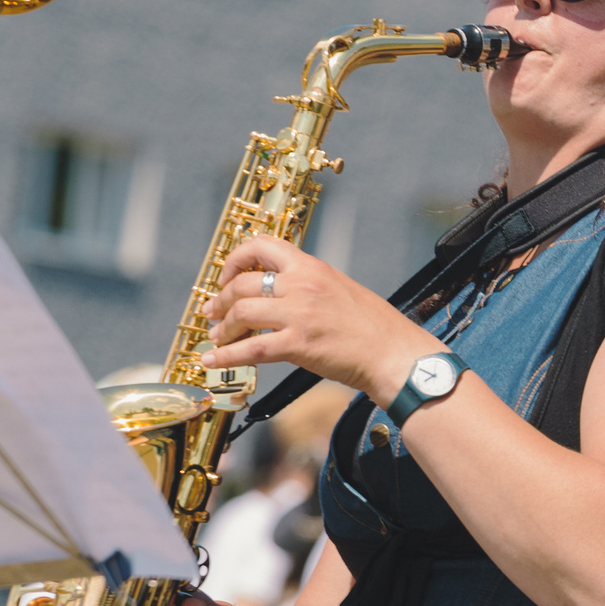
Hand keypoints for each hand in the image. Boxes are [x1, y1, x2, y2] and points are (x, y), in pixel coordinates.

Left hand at [204, 236, 445, 409]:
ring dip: (221, 328)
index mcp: (312, 266)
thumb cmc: (371, 326)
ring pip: (241, 313)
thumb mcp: (338, 288)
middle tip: (212, 313)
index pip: (262, 245)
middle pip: (243, 284)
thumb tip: (275, 293)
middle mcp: (302, 284)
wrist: (392, 352)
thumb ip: (307, 285)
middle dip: (220, 300)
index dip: (235, 259)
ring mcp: (299, 314)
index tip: (227, 277)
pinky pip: (251, 349)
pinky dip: (226, 355)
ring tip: (216, 339)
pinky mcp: (298, 345)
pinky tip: (213, 361)